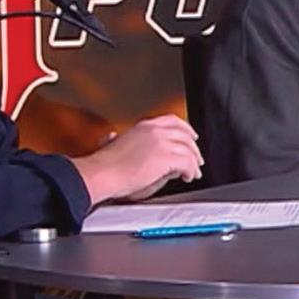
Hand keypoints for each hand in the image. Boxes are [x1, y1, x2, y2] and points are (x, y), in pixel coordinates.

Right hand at [71, 115, 203, 205]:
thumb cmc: (107, 166)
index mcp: (144, 126)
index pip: (172, 121)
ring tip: (194, 172)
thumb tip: (151, 154)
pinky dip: (191, 171)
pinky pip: (188, 162)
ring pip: (188, 148)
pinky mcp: (166, 157)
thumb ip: (140, 145)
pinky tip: (187, 177)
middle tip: (196, 158)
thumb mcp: (124, 147)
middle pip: (184, 134)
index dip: (185, 129)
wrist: (102, 173)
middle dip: (193, 147)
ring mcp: (162, 142)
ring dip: (193, 161)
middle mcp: (155, 130)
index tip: (190, 136)